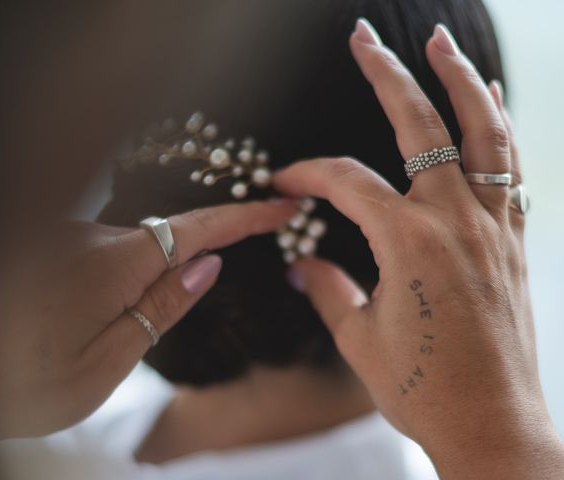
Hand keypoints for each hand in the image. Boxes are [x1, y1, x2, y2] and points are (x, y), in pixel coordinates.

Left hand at [0, 200, 294, 440]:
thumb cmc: (18, 382)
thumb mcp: (104, 364)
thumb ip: (161, 309)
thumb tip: (208, 266)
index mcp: (112, 266)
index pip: (198, 230)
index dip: (245, 217)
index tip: (281, 207)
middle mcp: (88, 238)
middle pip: (164, 239)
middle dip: (181, 270)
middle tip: (132, 333)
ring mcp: (65, 238)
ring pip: (129, 252)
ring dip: (132, 289)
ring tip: (82, 342)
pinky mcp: (48, 245)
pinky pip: (100, 255)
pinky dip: (108, 283)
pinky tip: (70, 322)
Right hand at [275, 20, 563, 478]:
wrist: (492, 425)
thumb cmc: (423, 388)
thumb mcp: (357, 338)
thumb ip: (328, 290)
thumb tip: (303, 266)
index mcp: (409, 241)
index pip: (346, 182)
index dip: (307, 175)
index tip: (284, 182)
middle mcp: (456, 220)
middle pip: (421, 125)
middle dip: (387, 74)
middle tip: (365, 38)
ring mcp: (493, 227)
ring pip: (485, 131)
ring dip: (461, 81)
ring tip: (443, 44)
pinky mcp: (514, 242)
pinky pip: (512, 169)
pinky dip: (499, 130)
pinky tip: (491, 107)